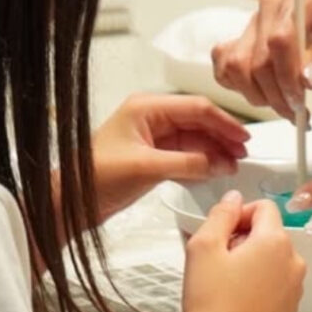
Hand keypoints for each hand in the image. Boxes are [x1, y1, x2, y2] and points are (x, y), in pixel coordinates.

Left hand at [90, 94, 249, 221]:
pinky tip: (216, 168)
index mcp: (147, 107)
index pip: (196, 108)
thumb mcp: (145, 168)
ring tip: (234, 164)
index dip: (223, 122)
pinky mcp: (154, 154)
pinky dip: (202, 160)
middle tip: (243, 153)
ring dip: (215, 149)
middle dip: (222, 136)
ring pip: (195, 137)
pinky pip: (186, 152)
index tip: (243, 138)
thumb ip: (187, 163)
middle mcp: (152, 116)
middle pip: (198, 120)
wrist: (68, 204)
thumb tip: (222, 163)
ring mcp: (153, 135)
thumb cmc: (96, 179)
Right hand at [180, 191, 305, 311]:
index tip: (223, 231)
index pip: (264, 206)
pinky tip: (238, 299)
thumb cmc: (212, 306)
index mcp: (275, 242)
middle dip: (244, 238)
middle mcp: (293, 261)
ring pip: (273, 258)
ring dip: (253, 262)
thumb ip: (220, 214)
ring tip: (227, 282)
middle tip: (220, 259)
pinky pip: (277, 283)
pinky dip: (260, 284)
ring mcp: (294, 287)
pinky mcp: (290, 309)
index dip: (239, 214)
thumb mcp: (203, 247)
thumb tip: (233, 199)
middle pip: (269, 233)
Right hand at [212, 0, 311, 120]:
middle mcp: (268, 9)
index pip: (278, 41)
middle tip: (298, 112)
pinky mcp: (247, 39)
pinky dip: (240, 87)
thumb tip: (307, 80)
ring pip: (236, 67)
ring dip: (257, 95)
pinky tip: (264, 95)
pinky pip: (226, 66)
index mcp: (295, 0)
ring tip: (285, 105)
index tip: (301, 100)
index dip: (287, 77)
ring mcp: (254, 24)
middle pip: (254, 60)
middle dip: (275, 94)